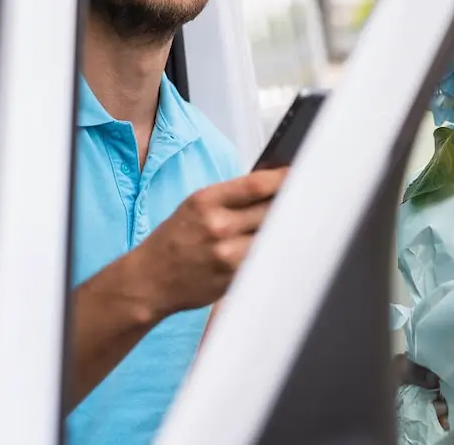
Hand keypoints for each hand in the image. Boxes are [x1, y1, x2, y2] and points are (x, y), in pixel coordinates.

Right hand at [131, 167, 287, 319]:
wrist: (151, 279)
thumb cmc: (175, 239)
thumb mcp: (195, 206)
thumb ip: (231, 197)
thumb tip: (270, 186)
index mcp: (206, 201)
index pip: (255, 185)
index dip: (282, 179)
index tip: (297, 175)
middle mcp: (217, 226)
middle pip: (270, 210)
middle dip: (288, 203)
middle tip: (303, 199)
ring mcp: (227, 254)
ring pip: (271, 236)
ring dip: (284, 229)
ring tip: (295, 222)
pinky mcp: (234, 277)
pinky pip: (263, 259)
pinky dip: (273, 251)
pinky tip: (277, 245)